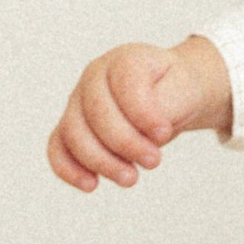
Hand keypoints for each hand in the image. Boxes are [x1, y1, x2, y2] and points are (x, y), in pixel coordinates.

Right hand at [47, 35, 233, 187]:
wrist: (172, 92)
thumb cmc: (176, 89)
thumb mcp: (185, 90)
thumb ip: (165, 106)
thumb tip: (143, 134)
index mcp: (125, 59)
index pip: (125, 85)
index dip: (143, 114)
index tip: (164, 133)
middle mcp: (95, 76)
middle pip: (96, 112)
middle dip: (125, 143)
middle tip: (154, 161)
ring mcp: (79, 101)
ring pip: (74, 133)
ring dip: (101, 161)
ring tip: (131, 178)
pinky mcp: (71, 127)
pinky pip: (58, 148)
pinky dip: (69, 169)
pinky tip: (91, 184)